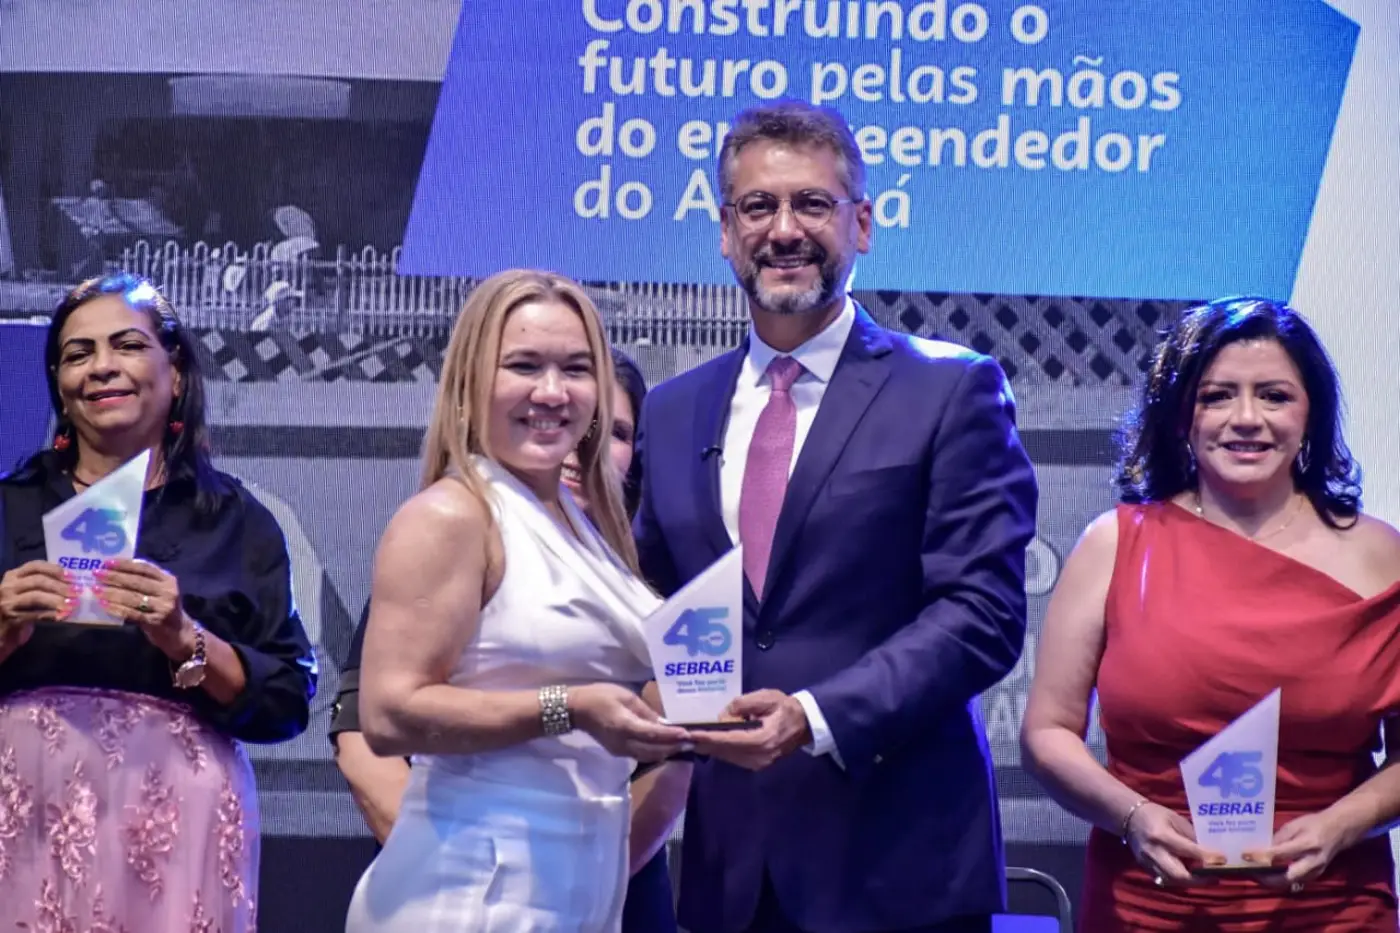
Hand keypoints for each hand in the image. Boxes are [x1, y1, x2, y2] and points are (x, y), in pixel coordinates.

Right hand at [0, 560, 75, 628]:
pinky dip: (50, 614)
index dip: (54, 569)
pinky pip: (34, 614)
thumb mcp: (24, 591)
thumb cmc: (16, 607)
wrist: (0, 627)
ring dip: (56, 600)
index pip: (35, 565)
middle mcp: (8, 586)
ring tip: (72, 604)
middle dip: (59, 586)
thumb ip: (42, 584)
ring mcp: (7, 602)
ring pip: (35, 597)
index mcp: (13, 575)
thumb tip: (71, 583)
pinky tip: (62, 615)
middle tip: (76, 592)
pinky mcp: (10, 617)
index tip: (72, 576)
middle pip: (37, 580)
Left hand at [93, 558, 195, 659]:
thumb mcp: (160, 590)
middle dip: (114, 577)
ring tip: (96, 589)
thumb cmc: (163, 607)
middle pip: (137, 581)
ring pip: (133, 597)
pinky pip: (132, 613)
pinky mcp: (156, 621)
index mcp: (168, 579)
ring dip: (112, 593)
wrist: (178, 632)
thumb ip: (145, 580)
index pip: (145, 568)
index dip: (125, 564)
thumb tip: (115, 570)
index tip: (107, 562)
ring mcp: (163, 607)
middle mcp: (168, 591)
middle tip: (96, 574)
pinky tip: (104, 605)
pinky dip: (116, 608)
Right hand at [569, 683, 692, 761]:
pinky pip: (641, 755)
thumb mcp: (626, 697)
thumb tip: (664, 723)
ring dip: (666, 752)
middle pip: (654, 750)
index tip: (687, 734)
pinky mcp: (619, 752)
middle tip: (692, 742)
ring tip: (682, 746)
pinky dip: (656, 752)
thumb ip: (646, 712)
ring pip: (649, 756)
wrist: (578, 709)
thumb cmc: (602, 696)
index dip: (672, 736)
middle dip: (674, 747)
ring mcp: (621, 750)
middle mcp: (624, 743)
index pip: (654, 734)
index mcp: (625, 726)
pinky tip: (665, 746)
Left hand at [690, 689, 811, 770]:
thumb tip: (722, 717)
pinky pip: (734, 758)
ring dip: (711, 747)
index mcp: (762, 739)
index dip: (708, 737)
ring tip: (694, 738)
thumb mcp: (764, 697)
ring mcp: (759, 764)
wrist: (805, 723)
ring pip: (727, 757)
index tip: (690, 734)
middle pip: (725, 751)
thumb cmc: (785, 707)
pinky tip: (712, 742)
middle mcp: (759, 756)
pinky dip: (722, 750)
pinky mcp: (758, 765)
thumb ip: (741, 705)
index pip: (728, 740)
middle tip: (684, 736)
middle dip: (704, 743)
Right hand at [1125, 801, 1225, 885]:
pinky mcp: (1145, 869)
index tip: (1223, 860)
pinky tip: (1189, 876)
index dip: (1208, 857)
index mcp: (1162, 836)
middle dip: (1200, 880)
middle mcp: (1154, 852)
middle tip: (1216, 877)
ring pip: (1173, 881)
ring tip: (1205, 878)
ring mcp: (1148, 863)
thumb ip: (1192, 836)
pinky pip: (1165, 880)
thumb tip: (1210, 851)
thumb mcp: (1177, 819)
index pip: (1189, 851)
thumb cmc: (1156, 814)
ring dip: (1191, 882)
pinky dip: (1179, 880)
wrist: (1129, 818)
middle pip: (1179, 875)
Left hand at [1243, 810, 1358, 890]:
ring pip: (1290, 883)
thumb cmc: (1314, 824)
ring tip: (1255, 873)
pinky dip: (1280, 880)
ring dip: (1271, 881)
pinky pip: (1295, 882)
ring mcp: (1315, 872)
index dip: (1260, 857)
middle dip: (1265, 878)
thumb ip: (1278, 838)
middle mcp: (1312, 862)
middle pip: (1286, 877)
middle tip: (1249, 872)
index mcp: (1306, 845)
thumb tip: (1261, 850)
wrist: (1338, 831)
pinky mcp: (1315, 876)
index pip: (1279, 855)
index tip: (1245, 855)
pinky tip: (1268, 874)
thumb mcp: (1294, 825)